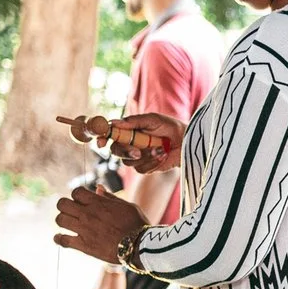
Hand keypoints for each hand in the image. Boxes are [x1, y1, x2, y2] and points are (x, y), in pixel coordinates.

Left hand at [54, 185, 148, 264]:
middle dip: (65, 206)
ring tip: (68, 224)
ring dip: (62, 220)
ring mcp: (84, 230)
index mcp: (98, 203)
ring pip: (60, 220)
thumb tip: (98, 187)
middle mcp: (88, 214)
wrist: (139, 246)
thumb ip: (109, 197)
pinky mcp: (84, 245)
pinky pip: (62, 240)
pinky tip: (61, 238)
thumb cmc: (136, 224)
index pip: (76, 192)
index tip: (82, 201)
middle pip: (62, 204)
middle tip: (72, 211)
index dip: (77, 195)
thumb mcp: (126, 205)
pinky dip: (59, 238)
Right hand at [58, 111, 183, 168]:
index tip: (101, 142)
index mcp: (129, 131)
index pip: (110, 135)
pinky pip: (140, 169)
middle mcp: (130, 144)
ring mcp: (137, 157)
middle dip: (125, 151)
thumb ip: (133, 121)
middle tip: (138, 151)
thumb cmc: (170, 127)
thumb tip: (114, 122)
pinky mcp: (146, 168)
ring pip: (127, 162)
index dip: (102, 138)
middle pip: (115, 151)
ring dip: (144, 156)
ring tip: (160, 148)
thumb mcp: (152, 119)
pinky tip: (162, 154)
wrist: (186, 142)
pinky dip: (152, 162)